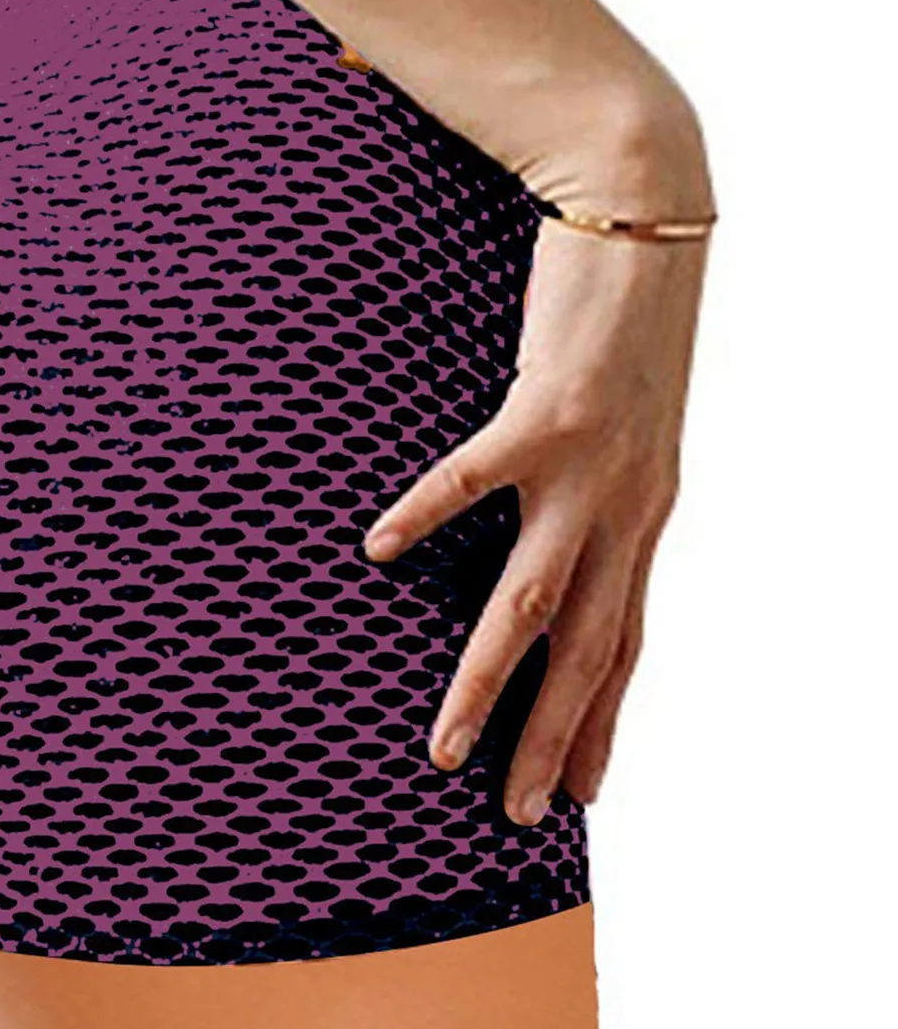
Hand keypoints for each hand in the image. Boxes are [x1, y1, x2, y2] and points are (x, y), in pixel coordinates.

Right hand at [362, 217, 709, 824]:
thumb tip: (548, 509)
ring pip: (536, 598)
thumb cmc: (623, 313)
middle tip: (524, 815)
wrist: (648, 214)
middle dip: (557, 738)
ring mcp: (590, 465)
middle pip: (591, 647)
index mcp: (643, 510)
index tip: (586, 787)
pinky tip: (379, 549)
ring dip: (492, 679)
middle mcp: (627, 505)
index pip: (629, 641)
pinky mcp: (546, 409)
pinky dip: (427, 516)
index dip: (607, 719)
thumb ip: (592, 473)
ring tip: (447, 744)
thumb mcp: (624, 415)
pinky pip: (476, 478)